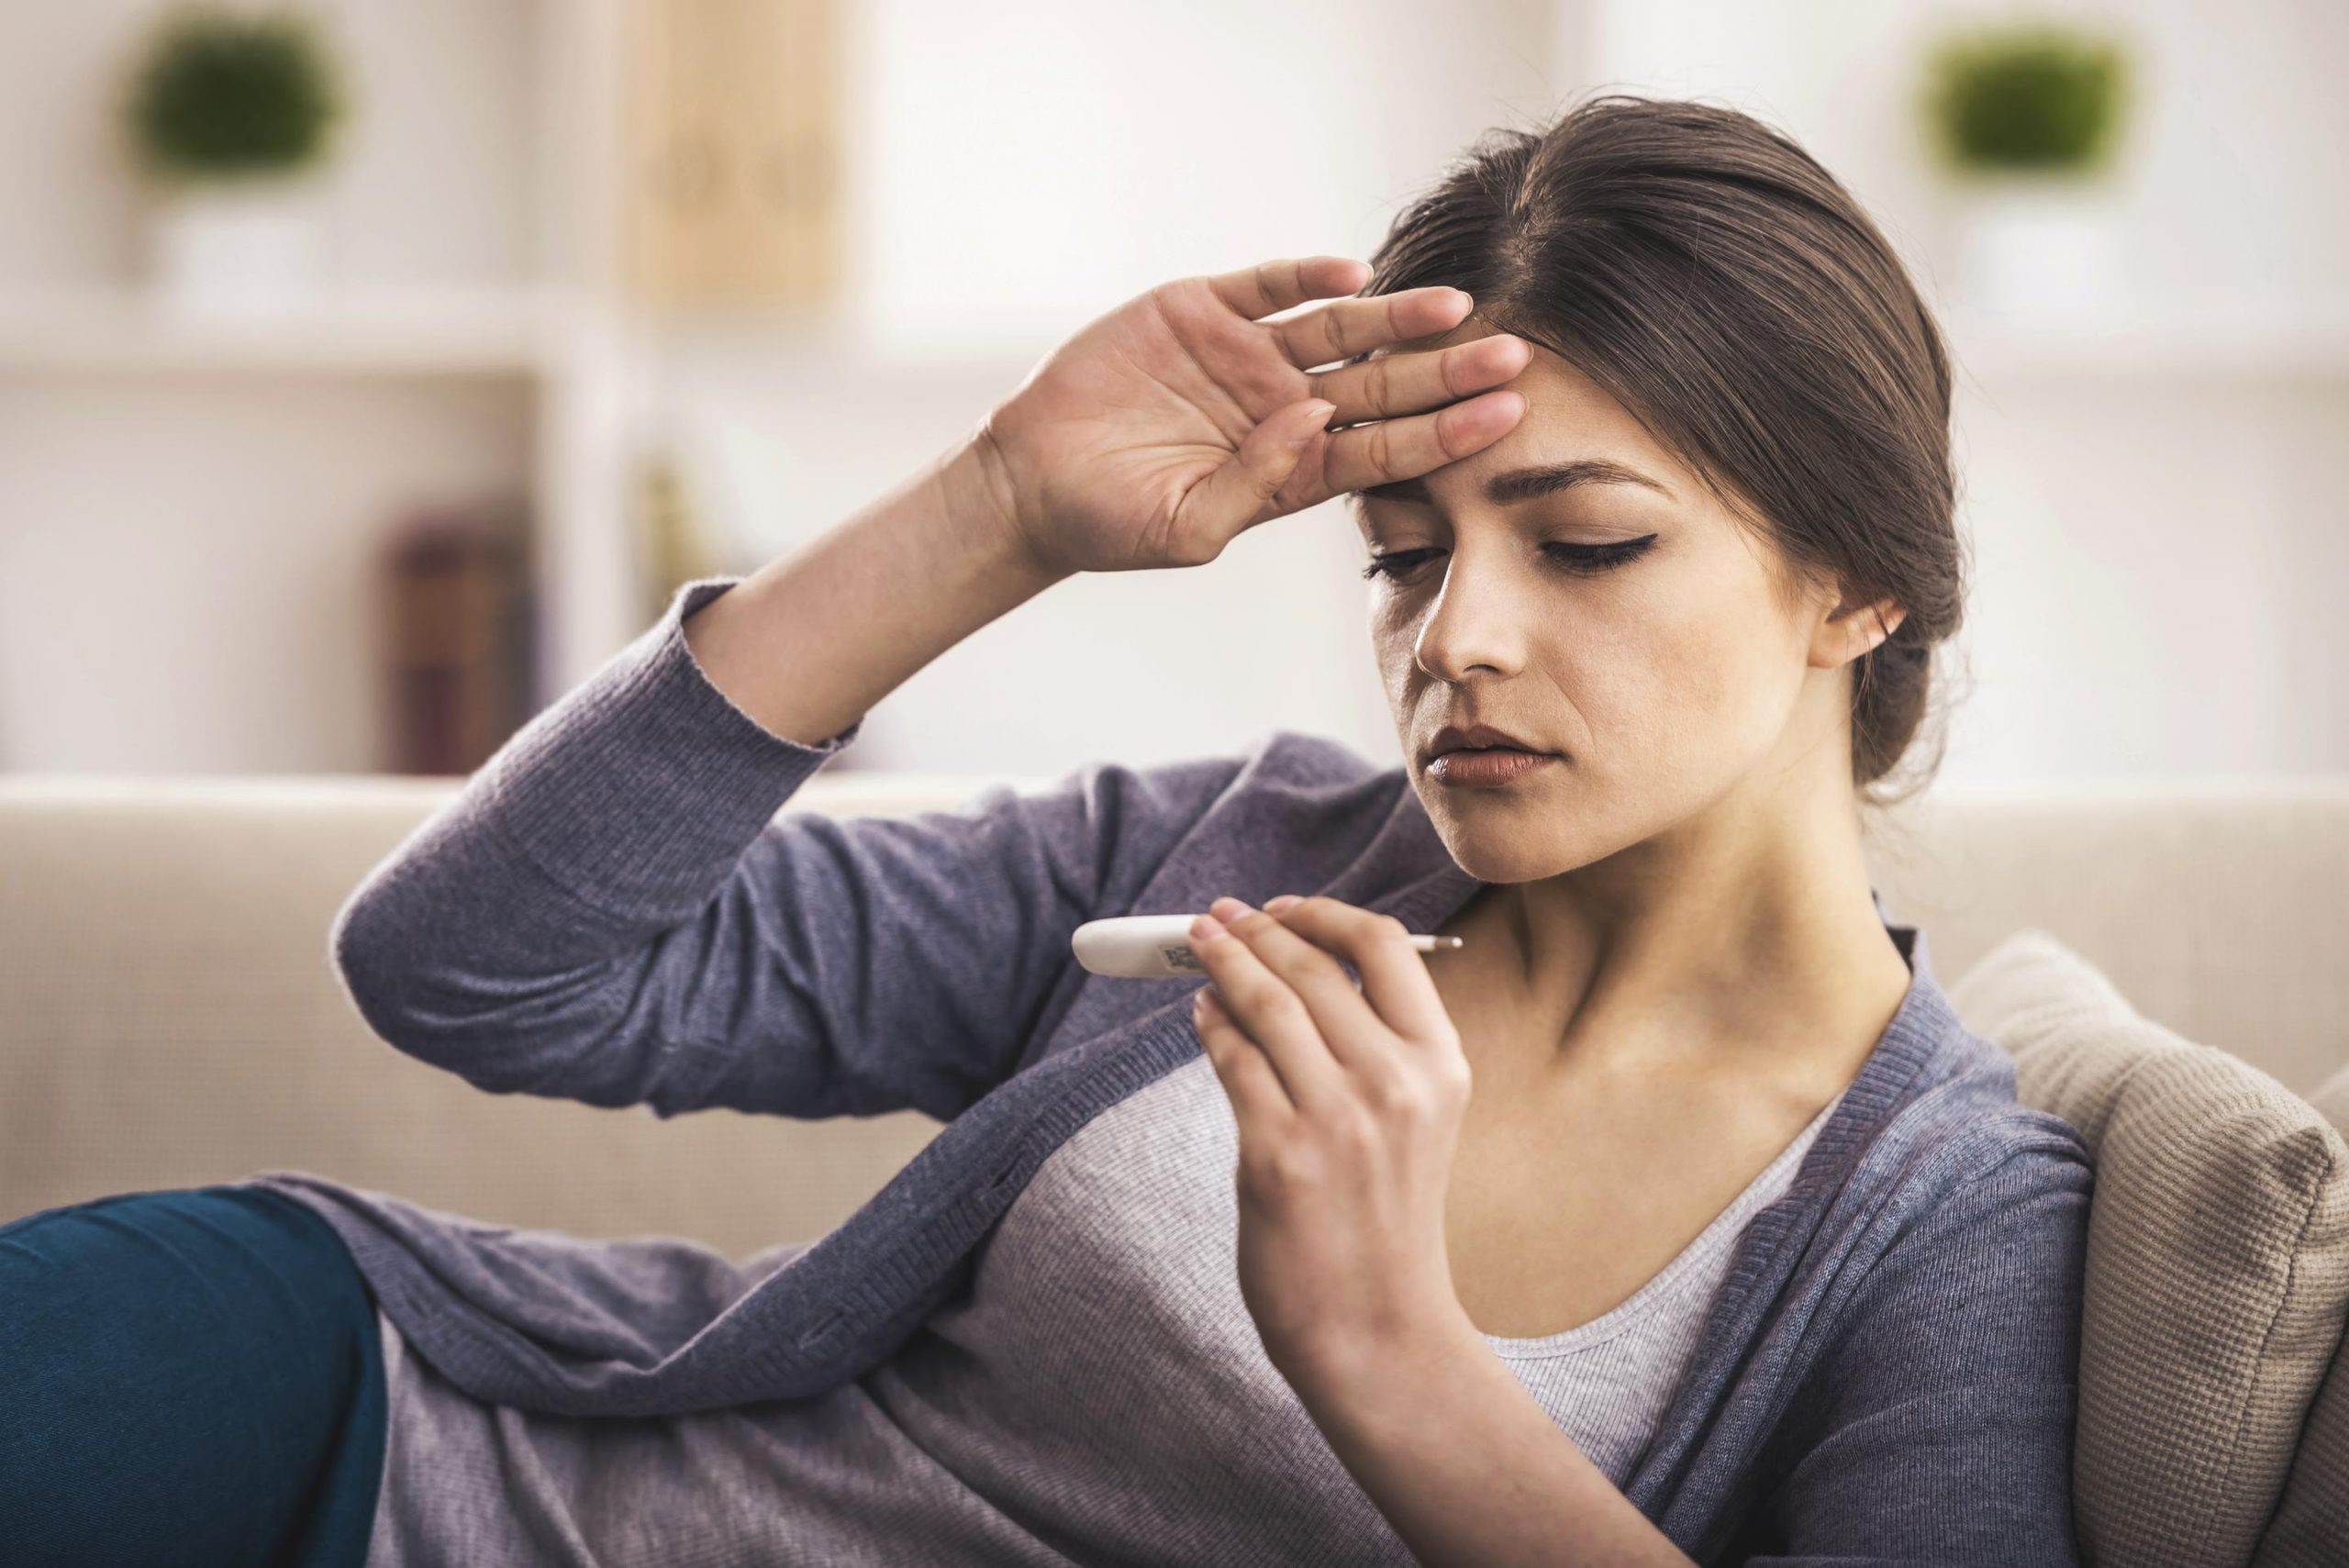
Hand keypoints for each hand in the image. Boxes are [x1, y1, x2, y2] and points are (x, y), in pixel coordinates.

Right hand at [974, 255, 1528, 576]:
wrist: (1032, 482)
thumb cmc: (1113, 523)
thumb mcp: (1189, 529)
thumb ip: (1257, 484)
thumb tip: (1314, 418)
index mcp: (1292, 467)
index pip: (1386, 448)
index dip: (1445, 433)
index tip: (1505, 418)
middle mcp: (1281, 405)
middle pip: (1382, 384)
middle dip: (1446, 371)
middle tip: (1513, 356)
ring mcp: (1244, 354)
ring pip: (1339, 329)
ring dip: (1397, 318)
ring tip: (1455, 308)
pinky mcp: (1200, 310)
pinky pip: (1267, 285)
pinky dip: (1306, 276)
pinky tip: (1353, 273)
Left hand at [1184, 893, 1473, 1386]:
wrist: (1377, 1326)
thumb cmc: (1387, 1220)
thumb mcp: (1416, 1120)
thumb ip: (1376, 1046)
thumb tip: (1295, 966)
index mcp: (1441, 1064)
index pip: (1385, 947)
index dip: (1323, 914)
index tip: (1281, 907)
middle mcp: (1396, 1083)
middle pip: (1312, 968)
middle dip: (1255, 931)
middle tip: (1220, 916)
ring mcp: (1337, 1119)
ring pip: (1266, 1005)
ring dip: (1223, 964)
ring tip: (1200, 949)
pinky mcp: (1278, 1154)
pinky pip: (1233, 1061)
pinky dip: (1211, 1026)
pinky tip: (1202, 1014)